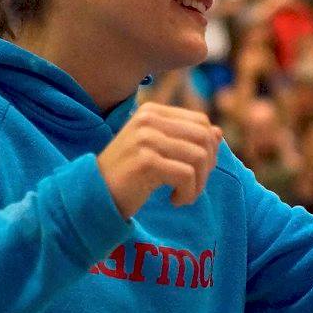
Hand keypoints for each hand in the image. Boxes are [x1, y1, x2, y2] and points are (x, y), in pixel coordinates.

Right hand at [97, 103, 221, 218]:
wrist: (94, 195)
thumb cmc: (128, 175)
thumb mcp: (157, 151)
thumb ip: (185, 139)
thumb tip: (219, 132)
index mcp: (152, 111)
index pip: (201, 122)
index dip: (209, 148)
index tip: (197, 170)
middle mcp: (148, 119)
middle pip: (204, 138)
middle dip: (207, 166)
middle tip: (193, 185)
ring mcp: (146, 138)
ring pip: (199, 157)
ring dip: (198, 183)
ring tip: (183, 195)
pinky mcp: (145, 161)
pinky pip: (186, 175)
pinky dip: (188, 193)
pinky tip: (174, 200)